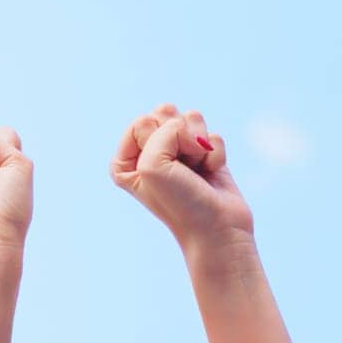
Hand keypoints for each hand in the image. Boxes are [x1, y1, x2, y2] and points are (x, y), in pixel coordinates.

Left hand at [110, 104, 250, 249]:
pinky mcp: (204, 155)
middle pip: (166, 114)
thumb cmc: (179, 202)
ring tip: (196, 170)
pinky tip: (211, 174)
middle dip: (180, 137)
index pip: (142, 121)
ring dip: (198, 144)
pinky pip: (212, 135)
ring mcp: (178, 153)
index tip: (163, 168)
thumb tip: (191, 121)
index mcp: (125, 159)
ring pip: (191, 119)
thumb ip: (164, 130)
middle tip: (181, 167)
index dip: (158, 141)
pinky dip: (215, 154)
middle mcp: (149, 154)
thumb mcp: (153, 164)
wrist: (216, 228)